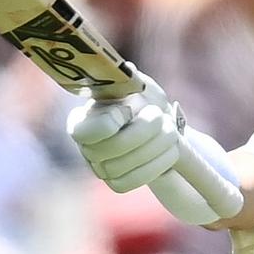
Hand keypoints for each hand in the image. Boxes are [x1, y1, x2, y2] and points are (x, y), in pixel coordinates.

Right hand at [67, 67, 184, 192]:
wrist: (157, 123)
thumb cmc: (143, 98)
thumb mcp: (135, 83)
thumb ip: (128, 78)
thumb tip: (128, 71)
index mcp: (82, 121)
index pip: (84, 132)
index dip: (109, 123)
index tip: (128, 109)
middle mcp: (86, 147)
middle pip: (108, 150)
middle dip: (141, 133)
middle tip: (159, 116)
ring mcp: (100, 168)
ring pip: (122, 168)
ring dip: (154, 148)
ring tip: (171, 131)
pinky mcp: (118, 183)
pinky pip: (134, 181)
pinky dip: (157, 166)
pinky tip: (171, 150)